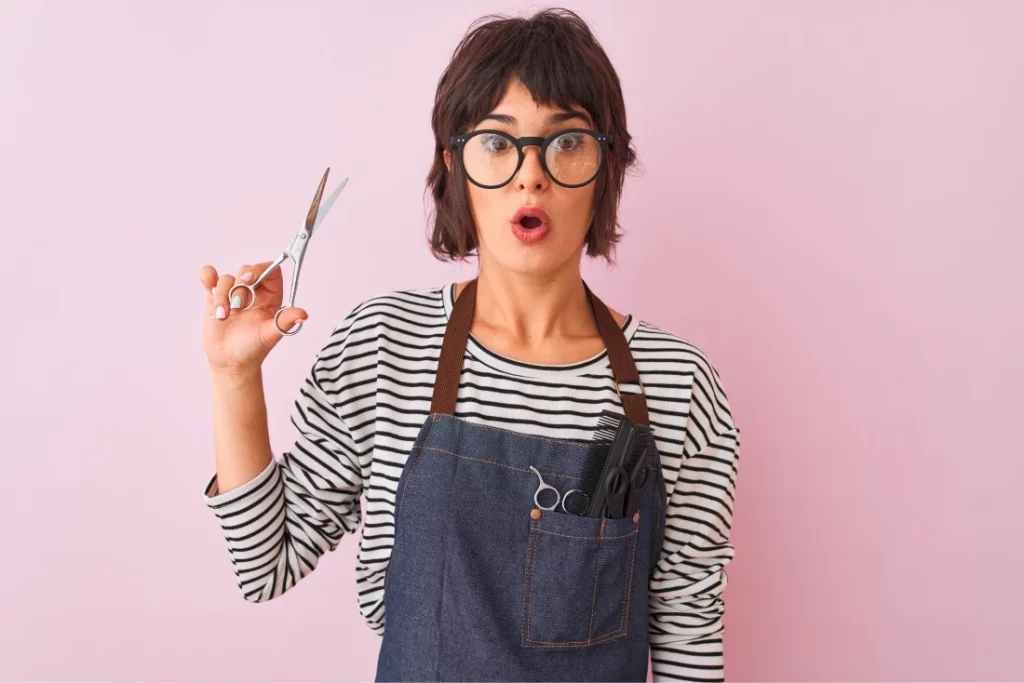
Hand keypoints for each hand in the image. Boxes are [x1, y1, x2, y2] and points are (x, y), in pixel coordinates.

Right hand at [199, 261, 308, 375]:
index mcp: (271, 297)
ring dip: (222, 295)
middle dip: (239, 286)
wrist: (230, 361)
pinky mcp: (215, 298)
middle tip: (238, 307)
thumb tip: (303, 314)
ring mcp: (233, 294)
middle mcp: (254, 292)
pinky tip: (208, 285)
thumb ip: (284, 322)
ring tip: (223, 316)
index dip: (261, 269)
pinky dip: (208, 277)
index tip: (249, 280)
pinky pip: (210, 278)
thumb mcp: (270, 335)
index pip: (271, 270)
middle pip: (246, 270)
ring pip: (226, 278)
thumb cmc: (253, 349)